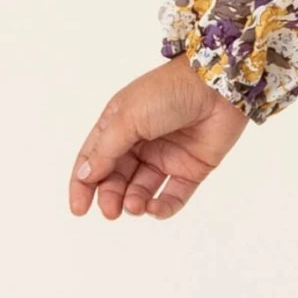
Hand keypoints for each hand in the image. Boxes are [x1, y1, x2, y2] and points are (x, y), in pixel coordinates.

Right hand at [70, 56, 250, 220]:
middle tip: (110, 211)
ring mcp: (167, 156)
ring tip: (134, 206)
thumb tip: (86, 175)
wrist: (219, 86)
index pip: (93, 159)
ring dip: (134, 202)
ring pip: (142, 189)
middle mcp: (141, 142)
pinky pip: (173, 195)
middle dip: (110, 196)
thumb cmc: (169, 92)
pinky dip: (162, 207)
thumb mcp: (128, 117)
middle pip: (116, 178)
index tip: (78, 209)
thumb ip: (106, 149)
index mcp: (119, 125)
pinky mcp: (192, 168)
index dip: (83, 184)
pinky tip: (154, 208)